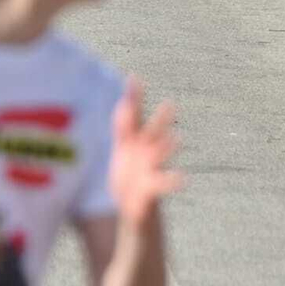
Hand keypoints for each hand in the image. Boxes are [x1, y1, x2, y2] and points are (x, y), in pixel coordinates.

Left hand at [107, 78, 181, 228]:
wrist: (134, 207)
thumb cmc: (125, 177)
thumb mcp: (117, 153)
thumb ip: (116, 129)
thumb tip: (102, 107)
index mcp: (132, 142)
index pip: (131, 116)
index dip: (132, 98)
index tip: (133, 78)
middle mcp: (145, 151)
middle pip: (152, 132)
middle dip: (160, 119)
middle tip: (170, 105)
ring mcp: (152, 168)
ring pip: (160, 155)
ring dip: (166, 147)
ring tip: (175, 139)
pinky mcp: (153, 188)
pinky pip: (164, 183)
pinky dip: (173, 180)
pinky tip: (182, 178)